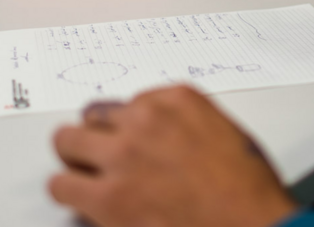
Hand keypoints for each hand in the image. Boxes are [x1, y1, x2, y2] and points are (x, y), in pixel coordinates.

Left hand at [49, 86, 296, 226]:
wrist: (251, 223)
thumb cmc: (248, 187)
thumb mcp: (227, 133)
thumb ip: (188, 124)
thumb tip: (165, 137)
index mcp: (178, 100)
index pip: (130, 102)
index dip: (128, 125)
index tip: (132, 137)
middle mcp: (145, 120)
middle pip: (93, 115)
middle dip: (96, 134)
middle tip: (99, 152)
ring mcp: (123, 156)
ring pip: (67, 142)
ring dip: (75, 157)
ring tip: (82, 172)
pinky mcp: (108, 197)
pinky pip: (61, 186)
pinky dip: (69, 192)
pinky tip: (81, 198)